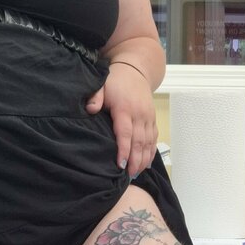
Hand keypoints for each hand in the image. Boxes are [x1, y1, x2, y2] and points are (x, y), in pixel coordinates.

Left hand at [85, 63, 157, 177]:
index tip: (121, 164)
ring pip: (148, 141)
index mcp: (125, 108)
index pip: (125, 132)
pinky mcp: (152, 118)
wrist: (135, 69)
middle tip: (130, 175)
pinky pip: (154, 137)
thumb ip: (95, 97)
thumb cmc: (114, 80)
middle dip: (135, 159)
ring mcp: (148, 116)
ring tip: (137, 173)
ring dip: (144, 158)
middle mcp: (140, 114)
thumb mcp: (101, 85)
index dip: (124, 149)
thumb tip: (90, 110)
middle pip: (139, 141)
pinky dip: (151, 151)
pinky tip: (147, 163)